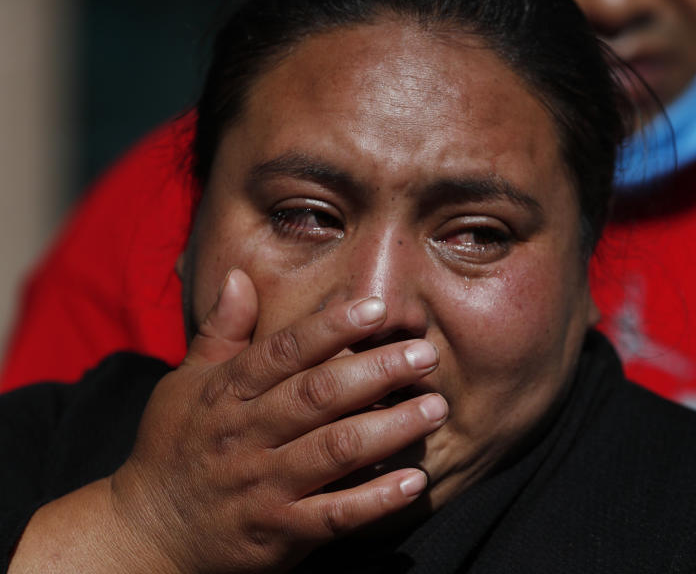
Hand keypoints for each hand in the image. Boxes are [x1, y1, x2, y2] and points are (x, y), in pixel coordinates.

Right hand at [12, 268, 446, 572]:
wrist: (147, 532)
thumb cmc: (174, 447)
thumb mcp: (185, 384)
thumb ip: (220, 331)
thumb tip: (238, 275)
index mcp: (227, 393)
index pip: (283, 352)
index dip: (330, 328)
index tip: (377, 309)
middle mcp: (246, 435)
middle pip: (317, 396)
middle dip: (376, 372)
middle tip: (424, 355)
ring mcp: (262, 486)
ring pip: (334, 451)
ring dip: (389, 429)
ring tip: (435, 409)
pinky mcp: (277, 533)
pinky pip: (334, 515)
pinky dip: (375, 500)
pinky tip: (414, 481)